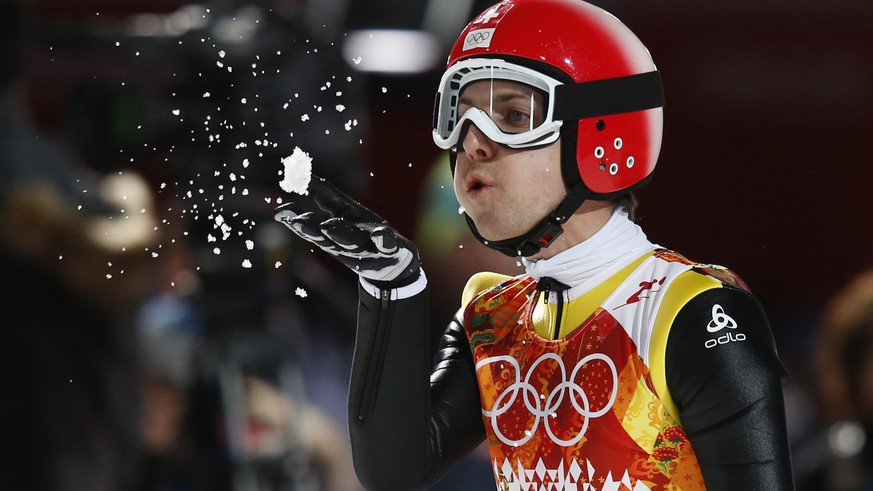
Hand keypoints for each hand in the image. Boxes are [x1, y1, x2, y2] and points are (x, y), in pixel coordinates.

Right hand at [274, 176, 420, 287]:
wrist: (394, 267)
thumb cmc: (362, 235)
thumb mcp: (341, 213)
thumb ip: (320, 194)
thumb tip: (294, 172)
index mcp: (334, 233)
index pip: (312, 226)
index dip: (296, 219)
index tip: (280, 212)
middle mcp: (348, 242)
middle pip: (328, 237)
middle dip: (313, 230)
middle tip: (300, 221)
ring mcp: (369, 247)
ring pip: (353, 241)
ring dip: (340, 233)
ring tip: (328, 225)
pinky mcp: (391, 250)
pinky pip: (388, 245)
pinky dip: (384, 241)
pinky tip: (382, 234)